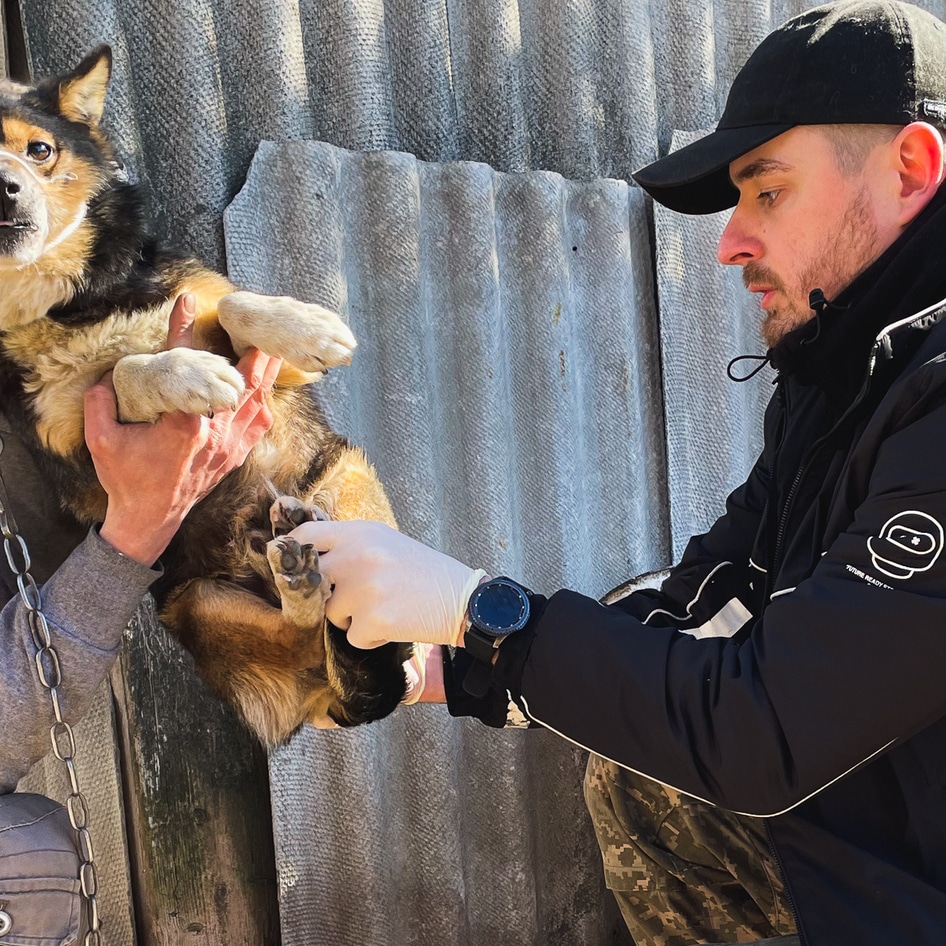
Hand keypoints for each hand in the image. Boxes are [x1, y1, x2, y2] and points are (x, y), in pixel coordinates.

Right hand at [86, 293, 281, 564]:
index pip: (186, 368)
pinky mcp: (235, 455)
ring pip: (257, 402)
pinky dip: (264, 403)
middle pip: (242, 383)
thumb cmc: (127, 480)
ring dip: (265, 374)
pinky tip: (267, 389)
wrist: (150, 519)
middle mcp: (214, 433)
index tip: (188, 301)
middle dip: (253, 352)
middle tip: (261, 325)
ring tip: (273, 348)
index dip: (184, 331)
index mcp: (184, 426)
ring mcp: (229, 445)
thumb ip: (99, 406)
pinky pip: (259, 424)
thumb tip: (103, 378)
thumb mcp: (102, 441)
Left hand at [288, 519, 486, 648]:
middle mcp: (357, 557)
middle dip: (328, 594)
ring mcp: (364, 589)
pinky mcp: (373, 621)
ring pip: (331, 614)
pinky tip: (393, 624)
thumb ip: (349, 544)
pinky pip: (352, 638)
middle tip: (355, 597)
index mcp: (360, 533)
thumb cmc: (423, 571)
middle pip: (311, 581)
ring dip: (351, 619)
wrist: (463, 599)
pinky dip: (369, 638)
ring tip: (383, 608)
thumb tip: (304, 553)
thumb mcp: (385, 541)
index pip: (305, 535)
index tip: (297, 567)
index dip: (294, 553)